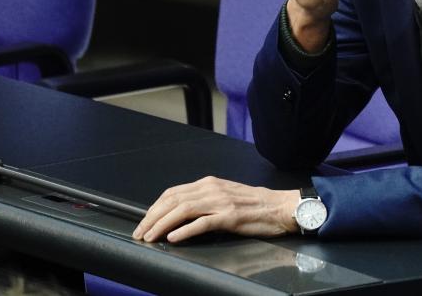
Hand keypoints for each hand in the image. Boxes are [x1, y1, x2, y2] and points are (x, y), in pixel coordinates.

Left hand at [131, 177, 299, 242]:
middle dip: (151, 217)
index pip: (173, 192)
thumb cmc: (255, 205)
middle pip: (173, 200)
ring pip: (183, 210)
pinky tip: (174, 238)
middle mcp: (213, 189)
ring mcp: (222, 202)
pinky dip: (185, 231)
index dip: (154, 207)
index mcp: (210, 183)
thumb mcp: (226, 196)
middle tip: (140, 232)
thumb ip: (205, 201)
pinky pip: (202, 223)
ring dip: (162, 224)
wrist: (281, 207)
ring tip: (150, 237)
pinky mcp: (231, 217)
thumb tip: (180, 213)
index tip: (144, 221)